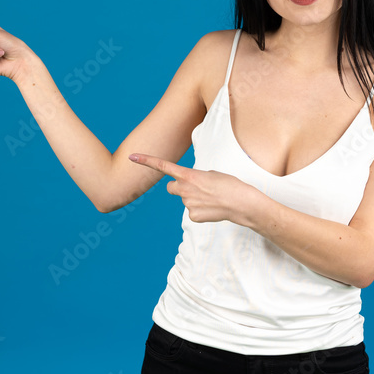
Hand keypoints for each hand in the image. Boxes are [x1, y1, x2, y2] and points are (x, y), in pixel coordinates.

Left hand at [128, 153, 259, 224]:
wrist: (241, 203)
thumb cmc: (229, 184)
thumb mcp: (210, 174)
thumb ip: (194, 178)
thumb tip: (189, 187)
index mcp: (188, 175)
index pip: (163, 166)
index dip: (146, 161)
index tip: (132, 157)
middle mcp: (184, 189)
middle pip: (171, 187)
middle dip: (178, 187)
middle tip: (194, 187)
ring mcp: (187, 204)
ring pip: (185, 200)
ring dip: (194, 198)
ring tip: (211, 198)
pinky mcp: (193, 217)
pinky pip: (192, 211)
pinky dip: (200, 210)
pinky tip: (212, 208)